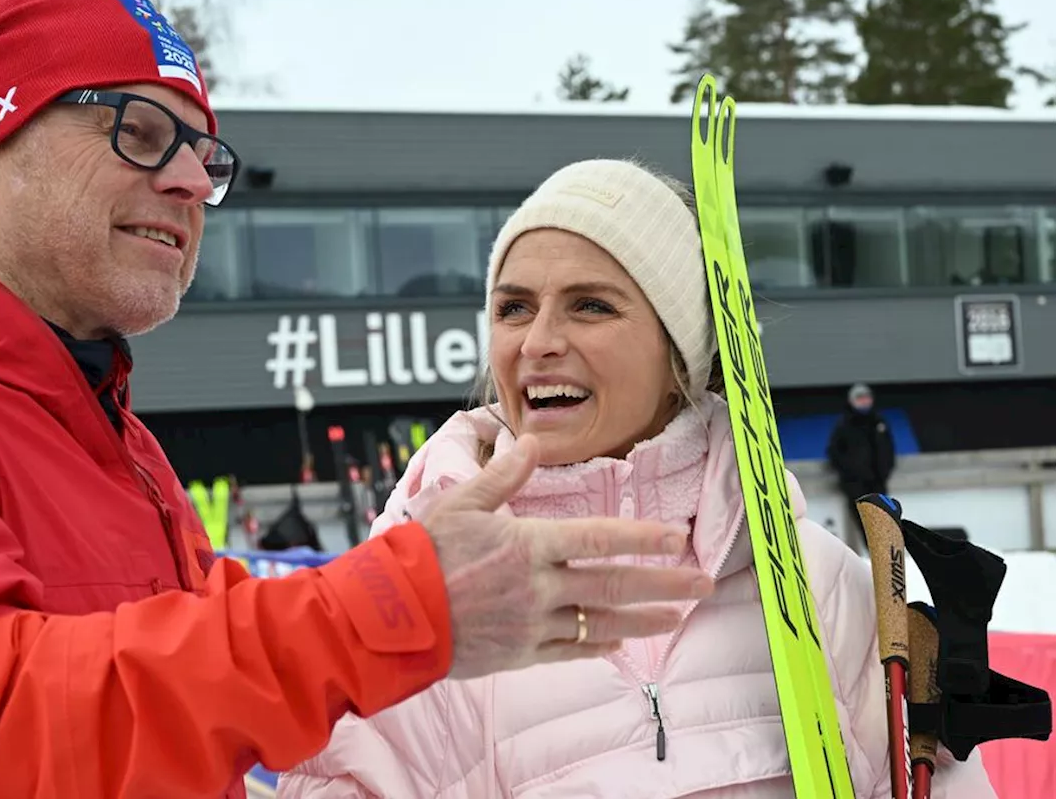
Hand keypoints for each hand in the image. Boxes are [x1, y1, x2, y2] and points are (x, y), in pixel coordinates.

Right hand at [421, 434, 713, 679]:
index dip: (643, 537)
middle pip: (614, 585)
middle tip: (703, 583)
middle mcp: (539, 587)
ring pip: (601, 624)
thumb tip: (533, 441)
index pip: (600, 538)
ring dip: (644, 619)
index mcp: (528, 544)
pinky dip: (599, 646)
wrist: (392, 616)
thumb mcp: (461, 502)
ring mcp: (532, 624)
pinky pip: (570, 650)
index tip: (677, 537)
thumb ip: (504, 475)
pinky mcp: (520, 654)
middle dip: (665, 584)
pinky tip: (620, 642)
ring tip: (677, 617)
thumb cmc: (422, 554)